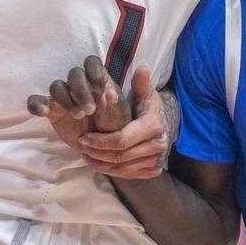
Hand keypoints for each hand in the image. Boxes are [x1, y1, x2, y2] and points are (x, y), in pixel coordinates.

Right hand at [26, 55, 131, 155]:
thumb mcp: (120, 115)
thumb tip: (110, 92)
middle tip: (90, 110)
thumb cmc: (113, 125)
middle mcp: (80, 85)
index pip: (91, 62)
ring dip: (66, 100)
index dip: (94, 71)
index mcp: (97, 80)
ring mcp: (64, 97)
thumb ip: (116, 103)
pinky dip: (36, 105)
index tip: (100, 89)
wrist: (102, 145)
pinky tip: (44, 112)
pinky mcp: (51, 111)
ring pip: (56, 86)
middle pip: (74, 74)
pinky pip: (36, 101)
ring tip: (79, 115)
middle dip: (81, 91)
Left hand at [77, 65, 175, 179]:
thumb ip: (141, 83)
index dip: (99, 142)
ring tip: (86, 155)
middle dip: (96, 153)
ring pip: (123, 169)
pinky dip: (112, 172)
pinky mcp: (153, 169)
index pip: (121, 140)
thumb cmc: (148, 107)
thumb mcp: (145, 93)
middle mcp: (158, 145)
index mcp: (153, 126)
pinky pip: (129, 175)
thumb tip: (141, 69)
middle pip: (120, 157)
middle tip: (81, 146)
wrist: (164, 123)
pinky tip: (100, 163)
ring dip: (101, 164)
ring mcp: (156, 159)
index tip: (83, 137)